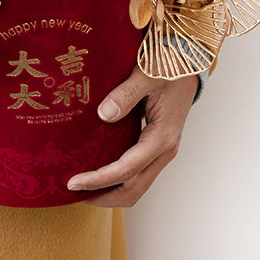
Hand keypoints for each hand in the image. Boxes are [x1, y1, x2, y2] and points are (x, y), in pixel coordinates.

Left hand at [67, 67, 198, 206]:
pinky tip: (96, 170)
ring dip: (109, 191)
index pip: (127, 170)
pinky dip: (116, 178)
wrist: (188, 62)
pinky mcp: (156, 145)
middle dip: (103, 196)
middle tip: (72, 193)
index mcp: (162, 137)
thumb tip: (104, 114)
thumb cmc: (167, 66)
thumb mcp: (146, 75)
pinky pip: (136, 171)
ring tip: (81, 188)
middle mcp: (164, 150)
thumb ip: (126, 94)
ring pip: (136, 185)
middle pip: (134, 189)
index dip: (99, 180)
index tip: (73, 183)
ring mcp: (161, 150)